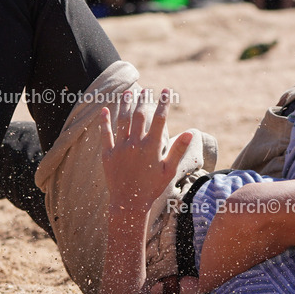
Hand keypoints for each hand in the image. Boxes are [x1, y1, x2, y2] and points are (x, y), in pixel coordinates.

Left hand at [100, 89, 192, 213]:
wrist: (129, 204)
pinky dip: (104, 121)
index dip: (163, 103)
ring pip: (122, 120)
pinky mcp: (107, 154)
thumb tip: (190, 132)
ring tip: (128, 93)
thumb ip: (178, 150)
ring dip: (125, 105)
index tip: (165, 91)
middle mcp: (135, 144)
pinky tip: (105, 109)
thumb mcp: (169, 171)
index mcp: (152, 147)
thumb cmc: (152, 188)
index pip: (159, 119)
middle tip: (147, 90)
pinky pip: (105, 134)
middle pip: (140, 115)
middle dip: (144, 100)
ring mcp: (120, 148)